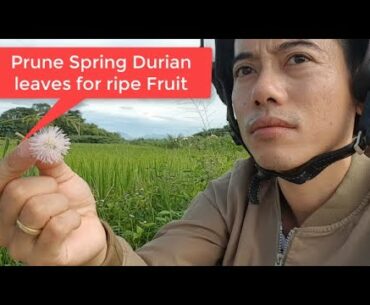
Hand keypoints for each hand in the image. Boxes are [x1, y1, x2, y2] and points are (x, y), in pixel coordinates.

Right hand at [0, 140, 107, 264]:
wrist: (89, 231)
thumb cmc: (70, 205)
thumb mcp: (61, 179)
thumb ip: (49, 163)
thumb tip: (40, 142)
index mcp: (6, 204)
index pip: (1, 178)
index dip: (16, 159)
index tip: (34, 145)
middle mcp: (5, 226)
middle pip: (17, 191)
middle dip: (48, 186)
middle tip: (60, 195)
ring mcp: (20, 246)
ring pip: (37, 209)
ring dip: (62, 204)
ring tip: (67, 211)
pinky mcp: (41, 259)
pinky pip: (57, 227)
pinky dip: (72, 219)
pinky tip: (73, 224)